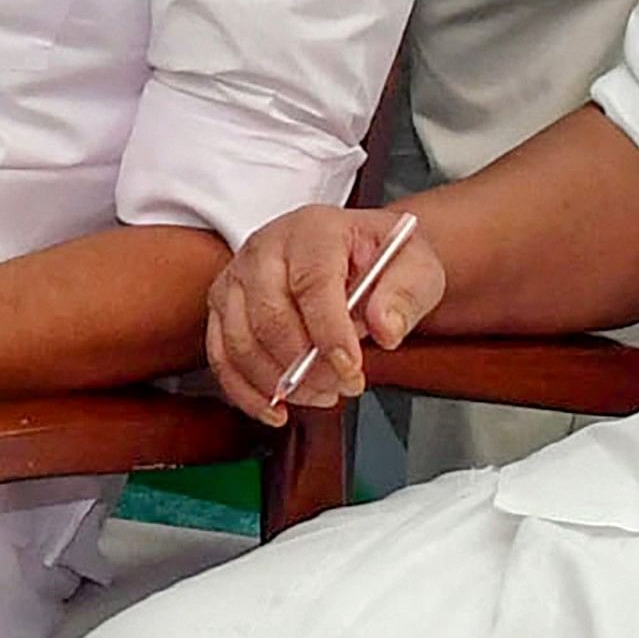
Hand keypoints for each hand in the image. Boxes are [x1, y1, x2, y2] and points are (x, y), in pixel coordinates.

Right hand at [204, 204, 441, 425]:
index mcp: (314, 229)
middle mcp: (266, 248)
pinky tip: (276, 408)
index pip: (312, 283)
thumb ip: (405, 295)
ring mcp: (238, 278)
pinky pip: (221, 356)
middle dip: (308, 365)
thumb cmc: (383, 259)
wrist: (362, 254)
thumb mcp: (416, 267)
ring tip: (323, 393)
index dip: (329, 332)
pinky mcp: (224, 307)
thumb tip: (385, 328)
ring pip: (240, 341)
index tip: (351, 369)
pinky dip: (245, 391)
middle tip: (345, 385)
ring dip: (280, 381)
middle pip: (269, 316)